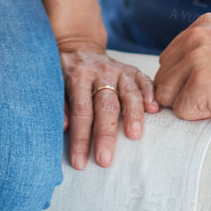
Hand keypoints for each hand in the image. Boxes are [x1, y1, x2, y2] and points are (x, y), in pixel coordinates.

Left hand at [57, 35, 158, 169]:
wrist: (81, 48)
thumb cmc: (68, 73)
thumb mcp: (55, 83)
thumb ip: (60, 104)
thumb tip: (64, 127)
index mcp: (78, 76)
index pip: (81, 111)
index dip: (80, 138)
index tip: (80, 162)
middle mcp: (100, 72)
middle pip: (105, 105)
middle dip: (105, 134)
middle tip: (105, 160)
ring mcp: (118, 70)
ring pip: (128, 93)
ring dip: (133, 115)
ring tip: (134, 136)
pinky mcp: (132, 70)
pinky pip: (144, 81)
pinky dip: (150, 94)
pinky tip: (154, 109)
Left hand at [154, 13, 210, 125]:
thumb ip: (205, 51)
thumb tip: (178, 73)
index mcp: (203, 25)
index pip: (170, 61)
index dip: (187, 82)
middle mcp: (195, 36)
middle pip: (163, 79)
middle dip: (184, 95)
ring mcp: (197, 58)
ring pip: (167, 97)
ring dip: (193, 106)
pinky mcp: (201, 83)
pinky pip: (182, 113)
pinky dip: (203, 118)